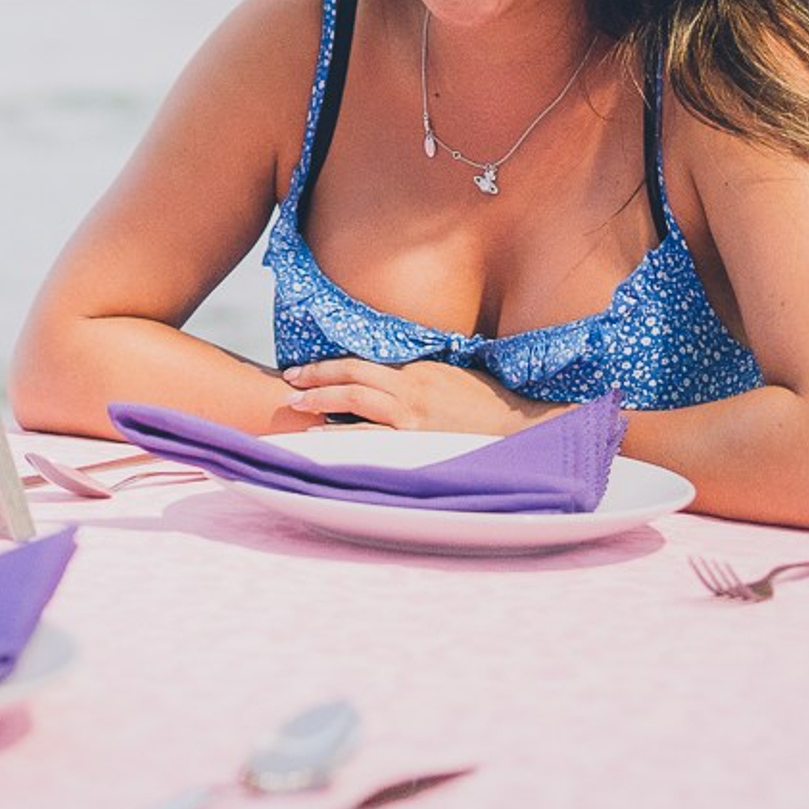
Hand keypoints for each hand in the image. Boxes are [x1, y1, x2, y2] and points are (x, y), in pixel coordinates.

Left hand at [278, 356, 561, 435]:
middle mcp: (411, 392)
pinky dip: (347, 437)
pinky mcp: (420, 444)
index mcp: (416, 372)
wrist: (518, 427)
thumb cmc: (485, 402)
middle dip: (316, 381)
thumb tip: (381, 376)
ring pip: (358, 407)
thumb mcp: (447, 374)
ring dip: (323, 405)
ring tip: (298, 408)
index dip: (327, 366)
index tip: (302, 370)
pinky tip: (326, 439)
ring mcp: (414, 420)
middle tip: (289, 385)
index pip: (360, 363)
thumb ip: (413, 375)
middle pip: (352, 380)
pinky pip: (375, 439)